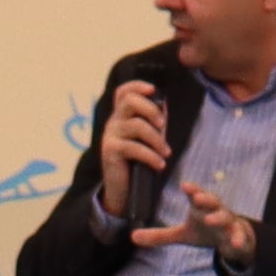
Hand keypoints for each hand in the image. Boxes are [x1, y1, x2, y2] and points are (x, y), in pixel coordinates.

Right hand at [94, 81, 174, 223]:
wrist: (122, 190)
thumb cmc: (136, 163)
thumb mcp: (145, 140)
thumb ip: (152, 123)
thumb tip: (165, 105)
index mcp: (121, 116)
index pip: (123, 92)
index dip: (137, 86)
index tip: (153, 90)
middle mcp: (113, 122)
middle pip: (129, 101)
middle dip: (151, 110)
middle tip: (163, 125)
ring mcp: (110, 136)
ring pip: (136, 125)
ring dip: (157, 139)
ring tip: (166, 153)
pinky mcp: (110, 151)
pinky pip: (134, 147)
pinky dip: (151, 156)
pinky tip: (160, 165)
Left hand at [166, 174, 255, 270]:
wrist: (232, 238)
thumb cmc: (205, 230)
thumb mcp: (182, 234)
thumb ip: (159, 235)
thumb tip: (132, 237)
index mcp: (200, 208)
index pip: (196, 195)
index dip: (192, 190)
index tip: (185, 186)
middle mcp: (215, 211)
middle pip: (212, 201)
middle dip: (206, 198)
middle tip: (198, 197)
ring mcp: (228, 222)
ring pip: (225, 217)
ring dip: (219, 217)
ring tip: (210, 220)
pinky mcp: (238, 234)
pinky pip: (239, 235)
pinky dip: (238, 238)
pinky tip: (236, 243)